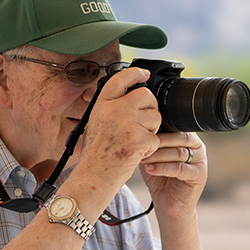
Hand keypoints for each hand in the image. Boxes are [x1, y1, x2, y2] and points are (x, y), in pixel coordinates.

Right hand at [73, 68, 161, 196]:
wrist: (93, 177)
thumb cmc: (95, 155)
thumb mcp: (95, 123)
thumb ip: (111, 108)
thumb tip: (131, 96)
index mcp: (102, 105)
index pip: (121, 79)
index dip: (135, 73)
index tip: (144, 74)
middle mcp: (114, 110)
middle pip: (146, 95)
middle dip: (150, 107)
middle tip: (144, 120)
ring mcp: (128, 124)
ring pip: (155, 117)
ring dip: (152, 129)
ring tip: (136, 141)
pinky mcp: (140, 140)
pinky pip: (156, 138)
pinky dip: (150, 147)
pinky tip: (136, 153)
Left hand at [140, 132, 206, 219]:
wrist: (169, 206)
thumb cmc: (160, 179)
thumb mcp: (152, 157)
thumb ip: (151, 143)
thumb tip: (138, 129)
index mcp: (188, 139)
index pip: (175, 127)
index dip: (158, 129)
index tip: (141, 133)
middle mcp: (198, 147)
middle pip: (179, 137)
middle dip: (157, 141)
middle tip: (140, 145)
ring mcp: (201, 161)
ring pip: (178, 153)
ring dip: (157, 155)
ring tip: (142, 159)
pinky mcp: (199, 176)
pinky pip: (179, 168)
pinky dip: (162, 168)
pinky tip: (150, 169)